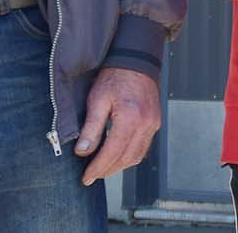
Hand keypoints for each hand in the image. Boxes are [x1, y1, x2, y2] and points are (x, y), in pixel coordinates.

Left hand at [75, 67, 160, 184]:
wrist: (136, 60)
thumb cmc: (115, 76)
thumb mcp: (97, 99)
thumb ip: (91, 127)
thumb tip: (82, 152)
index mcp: (130, 118)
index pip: (112, 153)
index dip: (98, 167)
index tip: (86, 177)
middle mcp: (146, 124)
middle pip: (125, 159)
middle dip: (107, 170)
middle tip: (92, 175)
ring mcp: (153, 124)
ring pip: (136, 156)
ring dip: (119, 166)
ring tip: (102, 168)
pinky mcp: (155, 122)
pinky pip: (143, 147)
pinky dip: (129, 156)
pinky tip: (117, 155)